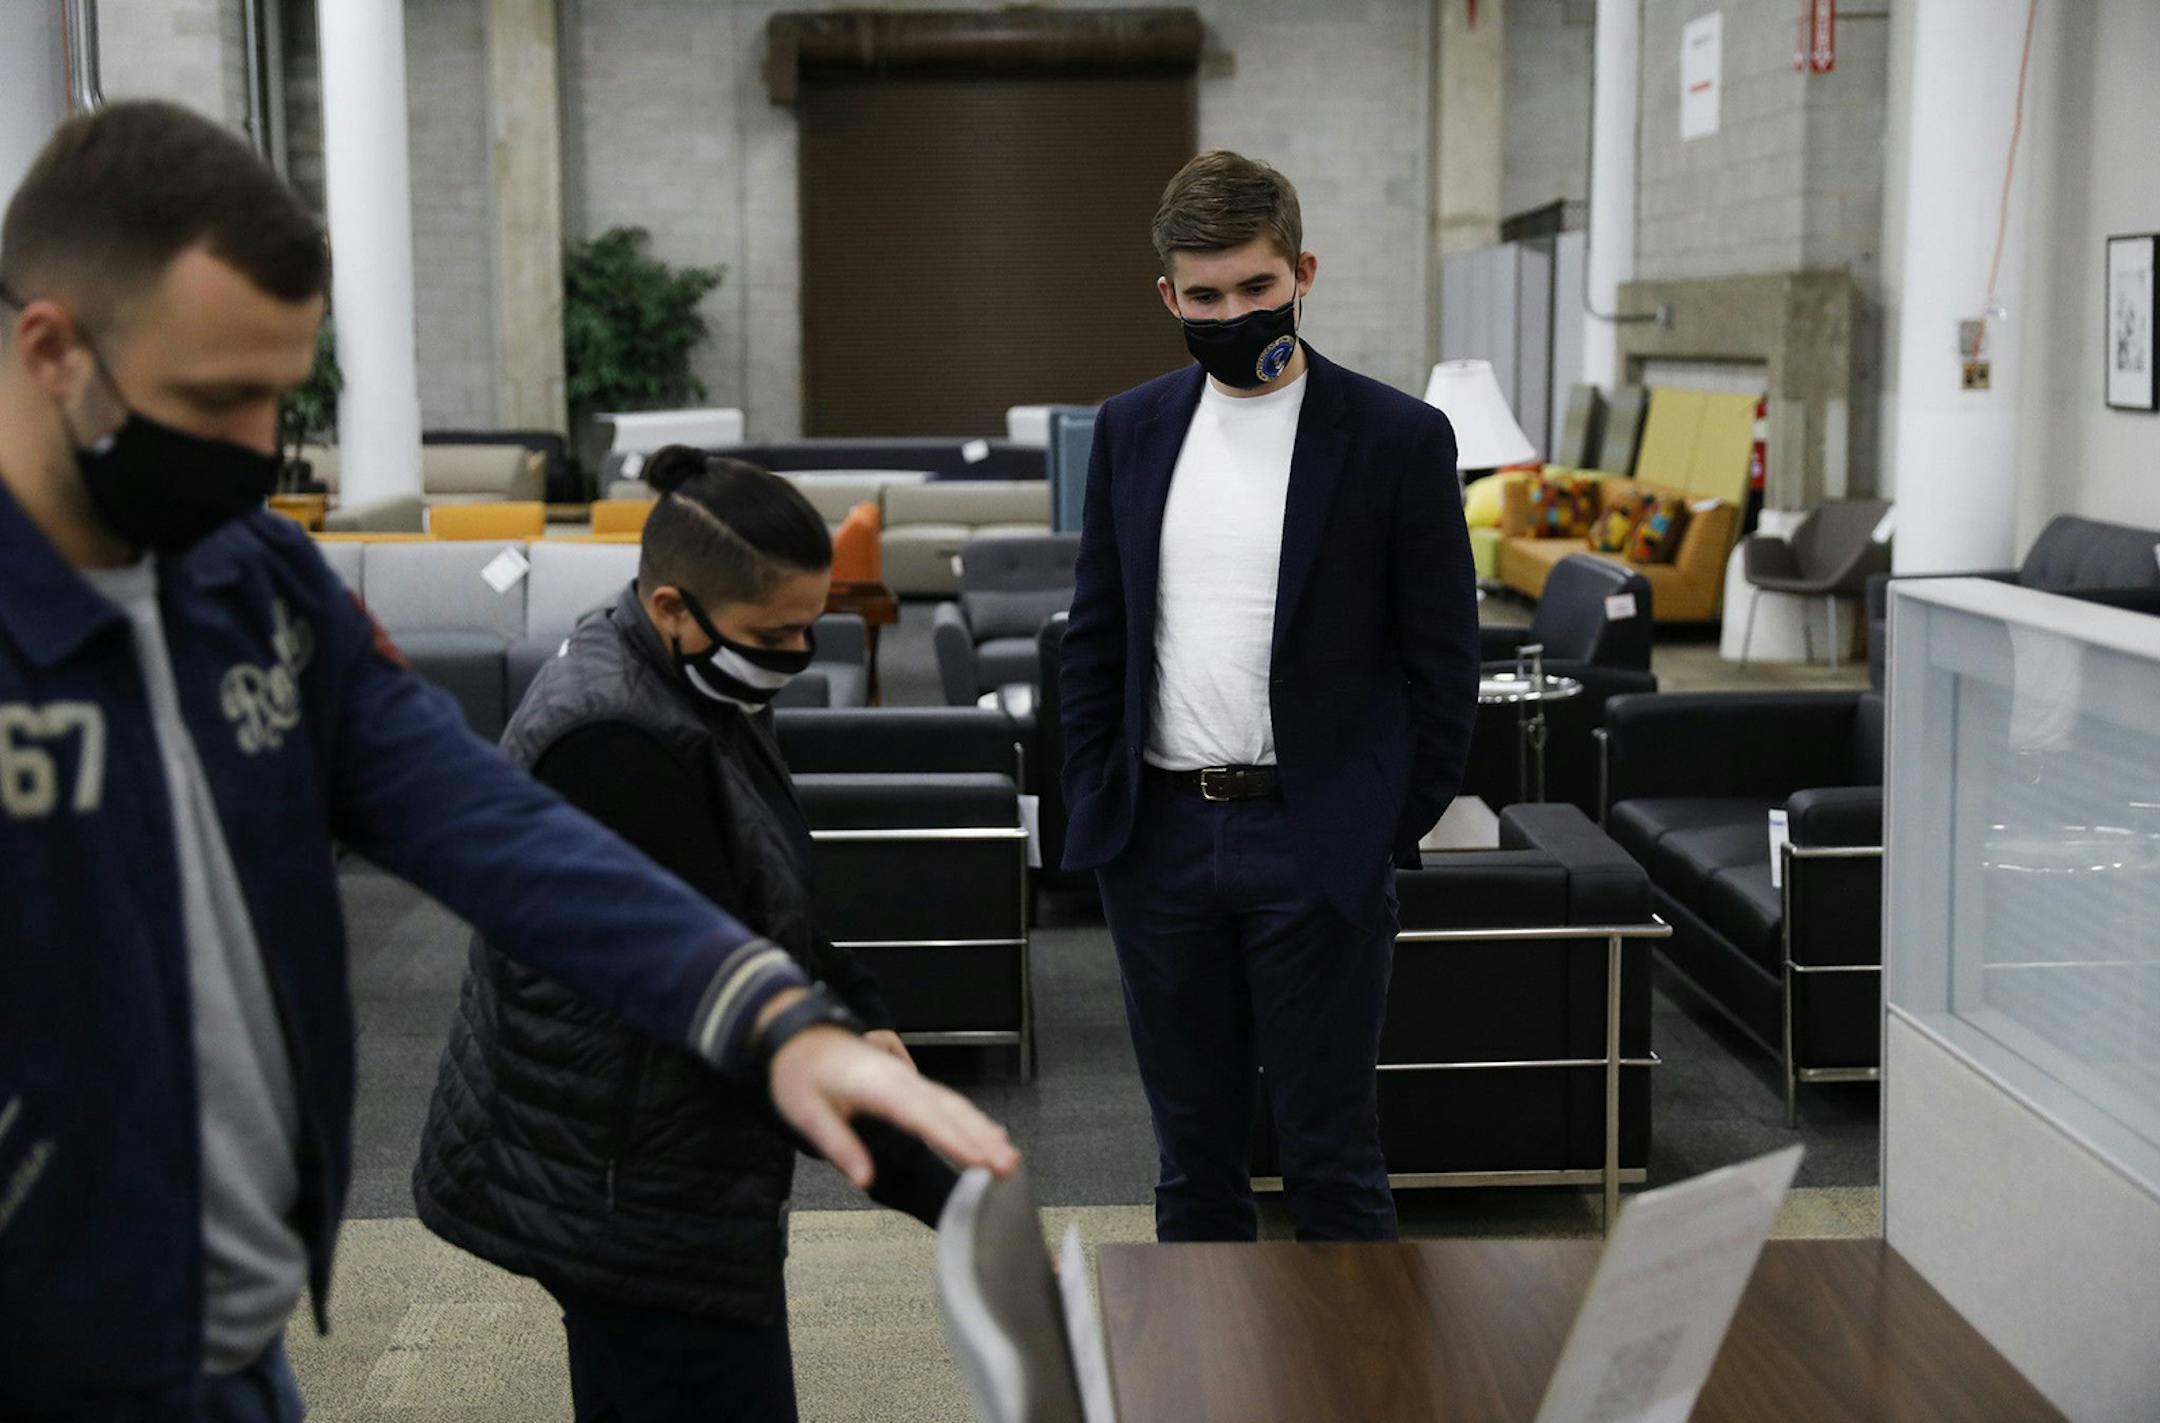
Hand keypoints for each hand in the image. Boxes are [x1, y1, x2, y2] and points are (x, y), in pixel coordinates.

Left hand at [768, 1026, 1017, 1189]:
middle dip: (982, 1139)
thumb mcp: (806, 1111)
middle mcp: (901, 1081)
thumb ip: (838, 1144)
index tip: (978, 1162)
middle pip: (949, 1111)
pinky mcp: (908, 1083)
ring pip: (954, 1105)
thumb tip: (864, 1179)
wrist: (799, 1036)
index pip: (922, 1118)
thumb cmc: (801, 1073)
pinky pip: (947, 1101)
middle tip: (1009, 1167)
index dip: (953, 1141)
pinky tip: (989, 1135)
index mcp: (878, 1087)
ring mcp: (908, 1079)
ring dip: (983, 1130)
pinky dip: (971, 1119)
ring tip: (1009, 1158)